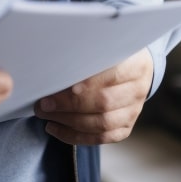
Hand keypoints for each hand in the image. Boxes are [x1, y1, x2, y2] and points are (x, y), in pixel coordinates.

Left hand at [33, 48, 153, 145]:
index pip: (109, 76)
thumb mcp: (103, 43)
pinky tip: (57, 129)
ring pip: (103, 123)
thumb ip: (85, 51)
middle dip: (69, 105)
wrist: (135, 65)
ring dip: (70, 123)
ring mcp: (134, 110)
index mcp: (134, 63)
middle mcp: (137, 88)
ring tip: (47, 117)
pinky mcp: (127, 125)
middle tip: (43, 104)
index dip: (83, 84)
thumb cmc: (110, 51)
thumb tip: (53, 62)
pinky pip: (103, 137)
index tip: (55, 85)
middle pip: (104, 103)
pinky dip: (77, 136)